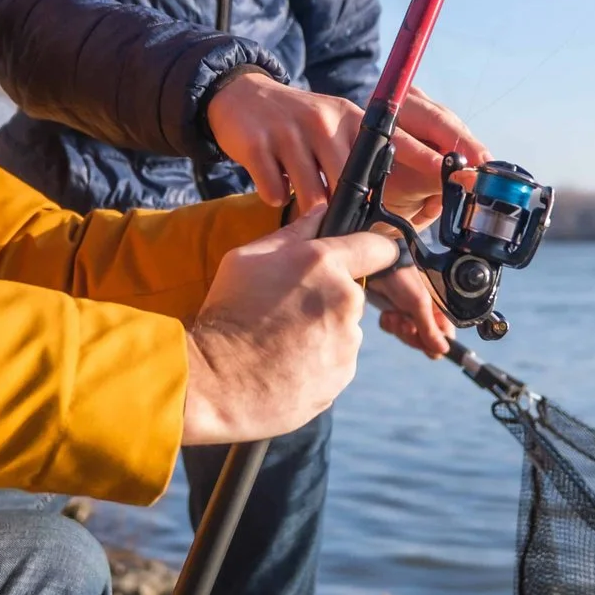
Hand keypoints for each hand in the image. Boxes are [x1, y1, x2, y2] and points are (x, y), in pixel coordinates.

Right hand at [181, 207, 395, 445]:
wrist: (216, 383)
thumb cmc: (227, 314)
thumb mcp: (248, 259)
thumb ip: (293, 233)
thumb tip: (319, 211)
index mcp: (323, 264)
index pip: (377, 247)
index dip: (375, 250)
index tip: (368, 256)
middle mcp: (345, 301)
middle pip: (353, 292)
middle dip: (330, 297)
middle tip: (288, 310)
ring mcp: (347, 343)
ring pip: (344, 329)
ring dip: (324, 331)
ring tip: (281, 342)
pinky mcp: (342, 377)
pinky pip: (336, 361)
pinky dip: (317, 361)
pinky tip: (285, 364)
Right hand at [206, 71, 489, 214]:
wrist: (242, 97)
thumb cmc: (298, 124)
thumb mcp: (335, 129)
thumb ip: (361, 159)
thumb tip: (385, 202)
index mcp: (353, 120)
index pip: (396, 142)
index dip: (427, 159)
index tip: (454, 173)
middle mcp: (326, 121)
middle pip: (350, 182)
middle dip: (347, 207)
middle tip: (339, 219)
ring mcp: (291, 130)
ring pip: (311, 193)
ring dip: (308, 206)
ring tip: (302, 198)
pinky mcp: (259, 143)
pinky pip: (275, 189)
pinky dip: (275, 194)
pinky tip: (275, 182)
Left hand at [368, 259, 454, 358]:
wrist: (377, 266)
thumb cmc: (403, 278)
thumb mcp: (419, 304)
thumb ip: (430, 329)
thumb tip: (444, 350)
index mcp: (439, 310)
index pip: (444, 337)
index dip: (435, 345)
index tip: (425, 346)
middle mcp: (426, 313)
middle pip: (424, 341)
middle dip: (411, 334)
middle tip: (405, 324)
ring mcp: (410, 313)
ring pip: (406, 336)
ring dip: (398, 328)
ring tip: (393, 315)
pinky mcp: (394, 312)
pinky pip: (392, 329)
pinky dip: (388, 323)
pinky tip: (387, 313)